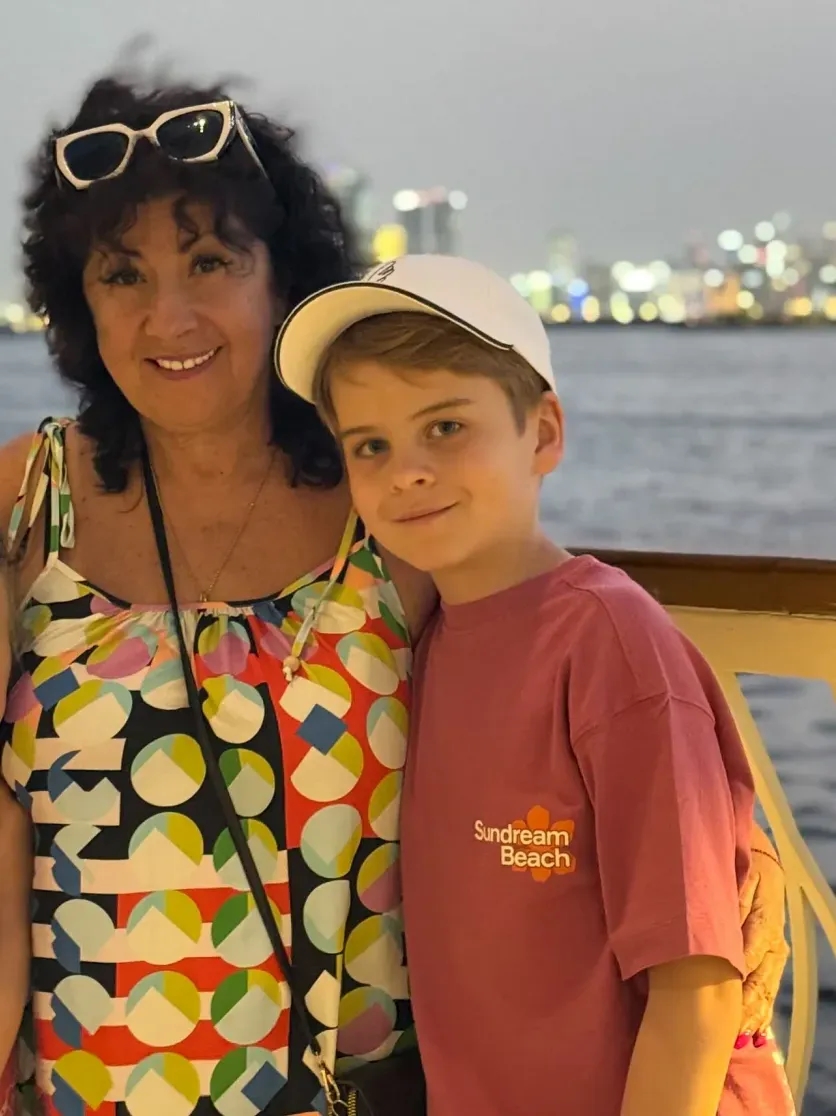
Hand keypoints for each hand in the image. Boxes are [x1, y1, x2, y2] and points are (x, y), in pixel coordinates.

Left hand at [737, 845, 789, 1041]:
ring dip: (754, 1013)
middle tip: (730, 1028)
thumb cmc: (742, 869)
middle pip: (761, 979)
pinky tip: (755, 1033)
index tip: (722, 995)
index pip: (749, 953)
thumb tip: (722, 923)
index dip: (736, 975)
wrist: (760, 864)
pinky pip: (769, 990)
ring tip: (741, 1036)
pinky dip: (762, 1012)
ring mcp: (775, 954)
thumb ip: (733, 901)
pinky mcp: (772, 960)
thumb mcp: (739, 878)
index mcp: (764, 921)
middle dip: (746, 1004)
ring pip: (766, 989)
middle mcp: (774, 942)